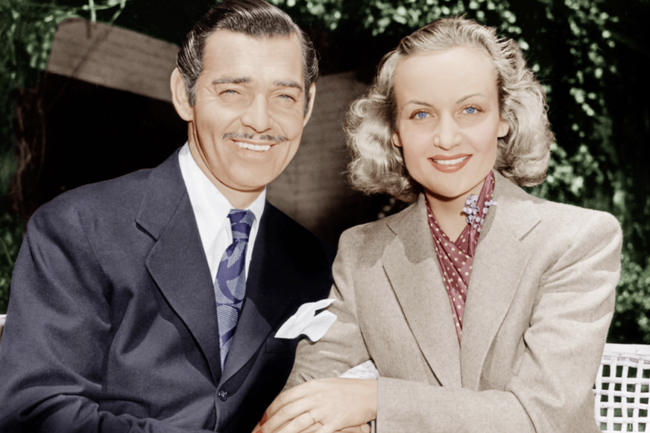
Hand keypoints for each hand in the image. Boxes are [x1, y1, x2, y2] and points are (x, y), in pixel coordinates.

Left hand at [256, 378, 376, 432]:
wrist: (370, 393)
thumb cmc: (347, 390)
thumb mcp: (325, 386)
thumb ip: (307, 393)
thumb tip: (288, 403)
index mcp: (312, 386)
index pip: (284, 398)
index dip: (270, 411)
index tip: (262, 421)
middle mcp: (316, 397)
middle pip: (287, 412)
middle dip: (270, 425)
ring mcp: (325, 410)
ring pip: (297, 424)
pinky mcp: (335, 422)